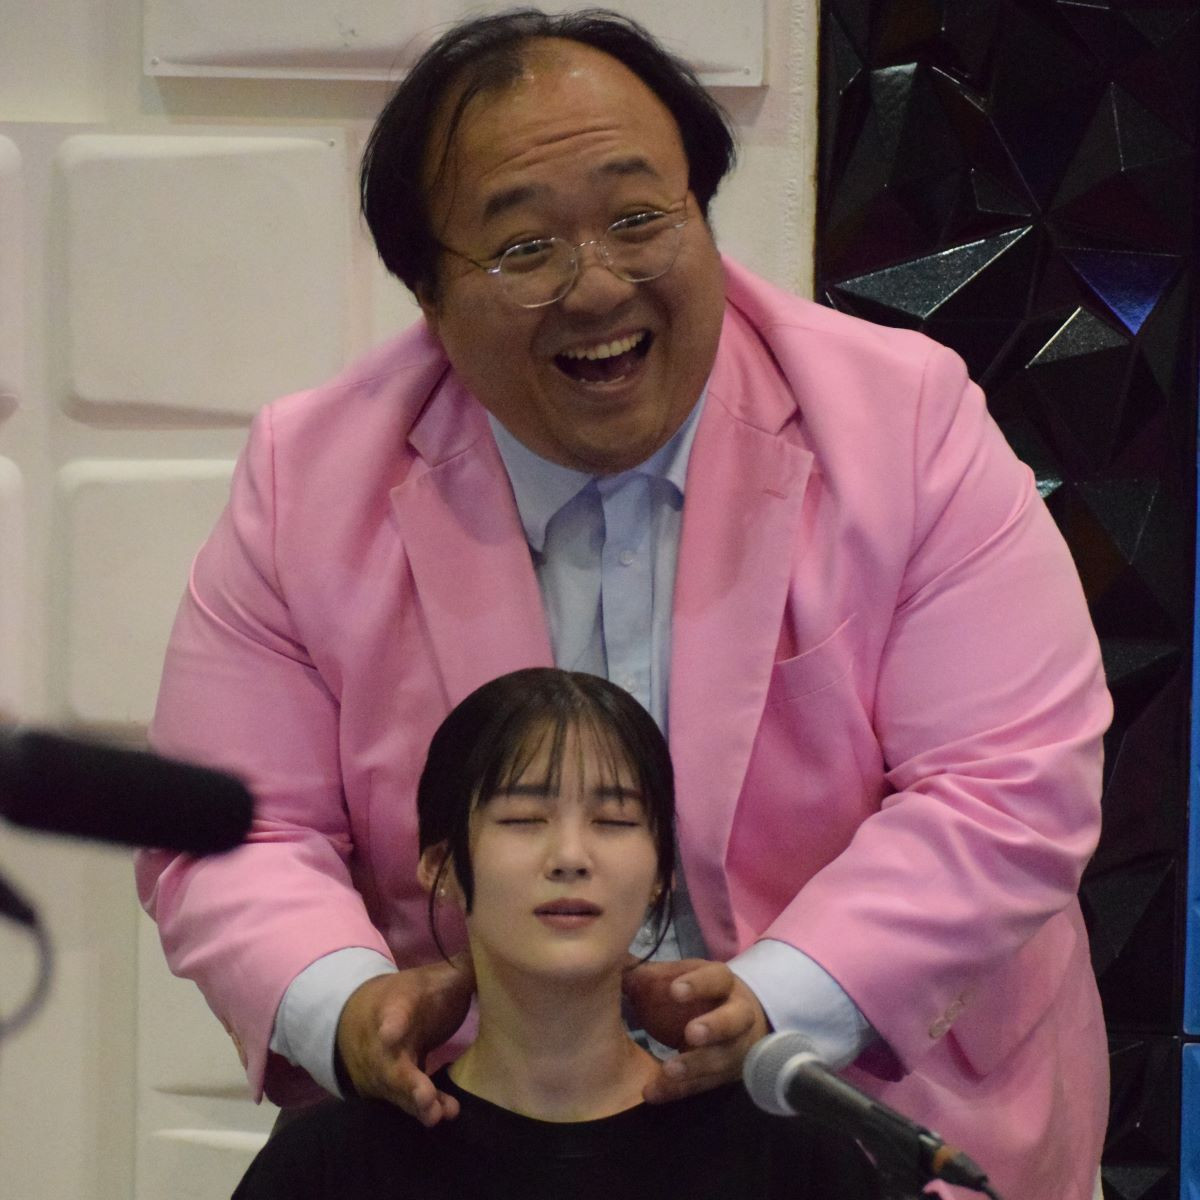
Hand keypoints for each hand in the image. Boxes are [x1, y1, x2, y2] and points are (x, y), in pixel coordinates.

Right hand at [335, 955, 473, 1125]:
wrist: (364, 1020)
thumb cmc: (413, 998)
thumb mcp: (433, 979)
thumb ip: (462, 969)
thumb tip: (497, 940)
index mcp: (397, 1003)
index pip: (393, 1010)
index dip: (392, 1021)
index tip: (390, 1032)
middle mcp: (386, 1040)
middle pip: (392, 1062)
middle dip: (406, 1080)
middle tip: (424, 1094)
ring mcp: (386, 1067)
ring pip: (398, 1089)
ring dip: (416, 1102)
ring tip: (437, 1114)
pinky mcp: (392, 1088)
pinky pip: (405, 1101)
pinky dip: (423, 1110)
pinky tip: (445, 1114)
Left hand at [622, 958, 768, 1102]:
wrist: (735, 1022)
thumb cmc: (696, 994)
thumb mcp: (678, 978)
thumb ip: (650, 976)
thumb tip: (617, 967)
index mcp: (721, 983)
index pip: (717, 979)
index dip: (699, 984)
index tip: (675, 991)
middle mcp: (737, 1014)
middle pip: (734, 1020)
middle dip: (715, 1026)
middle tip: (691, 1033)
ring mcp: (736, 1048)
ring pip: (722, 1058)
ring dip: (695, 1065)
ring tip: (668, 1070)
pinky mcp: (726, 1076)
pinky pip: (704, 1085)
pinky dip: (678, 1090)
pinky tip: (654, 1092)